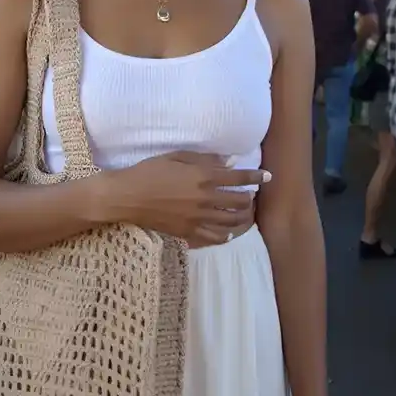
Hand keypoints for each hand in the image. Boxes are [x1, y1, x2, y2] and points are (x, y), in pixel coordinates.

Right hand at [102, 151, 269, 245]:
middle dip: (250, 198)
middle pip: (238, 202)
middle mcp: (205, 199)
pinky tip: (229, 232)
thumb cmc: (149, 171)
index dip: (256, 177)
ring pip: (230, 221)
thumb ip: (204, 159)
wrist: (127, 197)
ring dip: (242, 216)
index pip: (238, 178)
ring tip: (245, 213)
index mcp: (202, 177)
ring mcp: (197, 218)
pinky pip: (214, 238)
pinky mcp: (188, 232)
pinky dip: (225, 235)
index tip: (267, 176)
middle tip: (252, 195)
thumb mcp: (176, 157)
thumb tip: (230, 162)